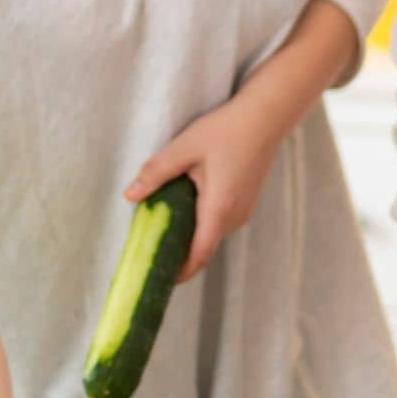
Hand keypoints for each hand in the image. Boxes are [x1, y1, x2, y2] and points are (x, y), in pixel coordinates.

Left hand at [126, 97, 282, 282]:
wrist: (266, 117)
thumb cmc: (226, 130)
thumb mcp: (185, 147)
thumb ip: (157, 173)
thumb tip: (130, 196)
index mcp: (218, 208)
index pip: (198, 255)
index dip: (180, 272)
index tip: (159, 280)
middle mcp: (234, 217)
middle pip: (202, 246)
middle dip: (178, 251)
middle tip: (149, 248)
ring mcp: (243, 211)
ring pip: (210, 233)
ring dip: (189, 234)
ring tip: (161, 225)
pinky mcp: (245, 202)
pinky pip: (218, 221)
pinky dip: (200, 222)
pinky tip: (183, 205)